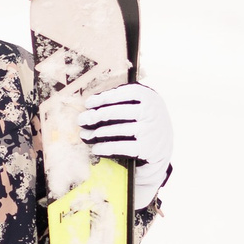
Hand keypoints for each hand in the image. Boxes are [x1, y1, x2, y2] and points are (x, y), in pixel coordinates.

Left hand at [79, 82, 171, 205]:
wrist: (162, 151)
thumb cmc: (144, 125)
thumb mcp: (141, 108)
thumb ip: (123, 103)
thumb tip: (91, 107)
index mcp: (150, 97)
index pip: (126, 92)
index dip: (105, 97)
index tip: (89, 103)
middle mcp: (152, 112)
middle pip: (119, 111)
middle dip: (96, 116)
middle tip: (81, 120)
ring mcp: (151, 131)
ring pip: (118, 130)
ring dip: (98, 133)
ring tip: (86, 135)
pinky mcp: (148, 148)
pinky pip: (121, 147)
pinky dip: (106, 148)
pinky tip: (96, 149)